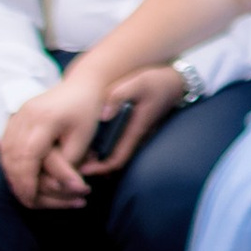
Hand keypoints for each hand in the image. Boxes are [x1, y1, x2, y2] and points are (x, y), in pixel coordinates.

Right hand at [0, 67, 108, 211]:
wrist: (83, 84)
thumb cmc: (88, 111)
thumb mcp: (84, 138)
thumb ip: (69, 163)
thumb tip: (59, 187)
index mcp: (45, 118)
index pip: (28, 156)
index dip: (27, 181)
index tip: (32, 199)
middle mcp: (26, 114)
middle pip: (12, 156)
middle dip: (18, 182)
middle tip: (27, 200)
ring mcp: (19, 113)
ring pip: (5, 150)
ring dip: (12, 173)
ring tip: (23, 191)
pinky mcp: (16, 115)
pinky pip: (6, 143)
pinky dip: (10, 162)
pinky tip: (18, 175)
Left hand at [85, 63, 190, 179]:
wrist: (176, 81)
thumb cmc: (157, 81)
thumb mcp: (138, 82)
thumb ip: (119, 95)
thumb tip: (103, 114)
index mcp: (135, 130)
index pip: (117, 160)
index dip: (99, 168)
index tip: (82, 169)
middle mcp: (135, 136)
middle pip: (113, 160)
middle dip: (93, 164)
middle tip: (73, 160)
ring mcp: (136, 132)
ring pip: (115, 152)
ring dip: (97, 155)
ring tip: (78, 150)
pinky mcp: (134, 126)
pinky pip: (117, 142)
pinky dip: (103, 145)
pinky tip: (91, 136)